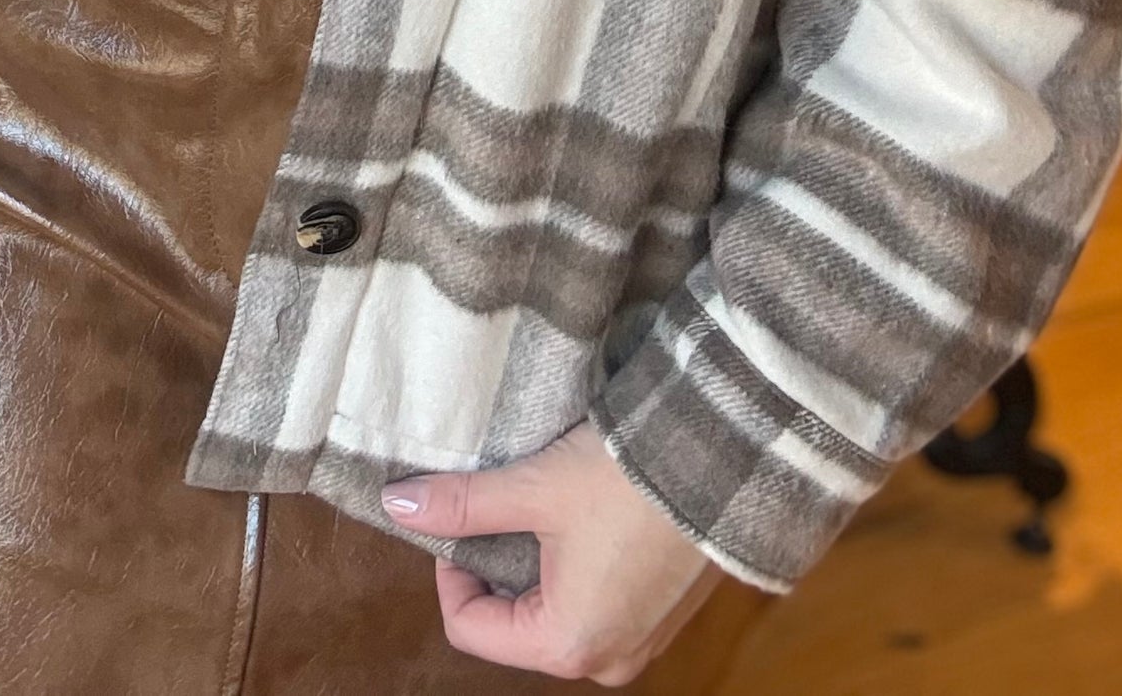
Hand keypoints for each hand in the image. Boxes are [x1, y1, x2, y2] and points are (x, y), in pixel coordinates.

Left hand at [381, 418, 715, 682]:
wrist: (723, 461)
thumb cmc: (627, 483)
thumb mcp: (533, 488)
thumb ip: (462, 504)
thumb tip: (398, 505)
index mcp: (566, 644)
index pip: (470, 629)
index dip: (450, 572)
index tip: (459, 517)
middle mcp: (605, 660)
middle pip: (513, 626)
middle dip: (495, 568)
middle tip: (498, 507)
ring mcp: (639, 642)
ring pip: (555, 614)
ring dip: (535, 566)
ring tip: (540, 507)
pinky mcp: (662, 616)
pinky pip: (597, 606)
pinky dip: (576, 569)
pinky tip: (583, 518)